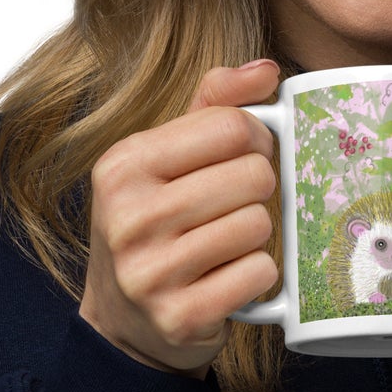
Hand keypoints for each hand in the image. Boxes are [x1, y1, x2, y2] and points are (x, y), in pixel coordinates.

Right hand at [79, 60, 279, 378]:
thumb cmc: (156, 225)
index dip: (258, 138)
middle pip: (253, 176)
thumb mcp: (167, 158)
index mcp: (124, 164)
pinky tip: (230, 277)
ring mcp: (149, 271)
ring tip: (228, 244)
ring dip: (257, 235)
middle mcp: (128, 215)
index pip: (231, 126)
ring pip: (259, 225)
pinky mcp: (178, 316)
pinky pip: (259, 274)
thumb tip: (267, 69)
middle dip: (260, 190)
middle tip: (237, 206)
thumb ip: (214, 105)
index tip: (248, 155)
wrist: (125, 322)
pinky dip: (258, 275)